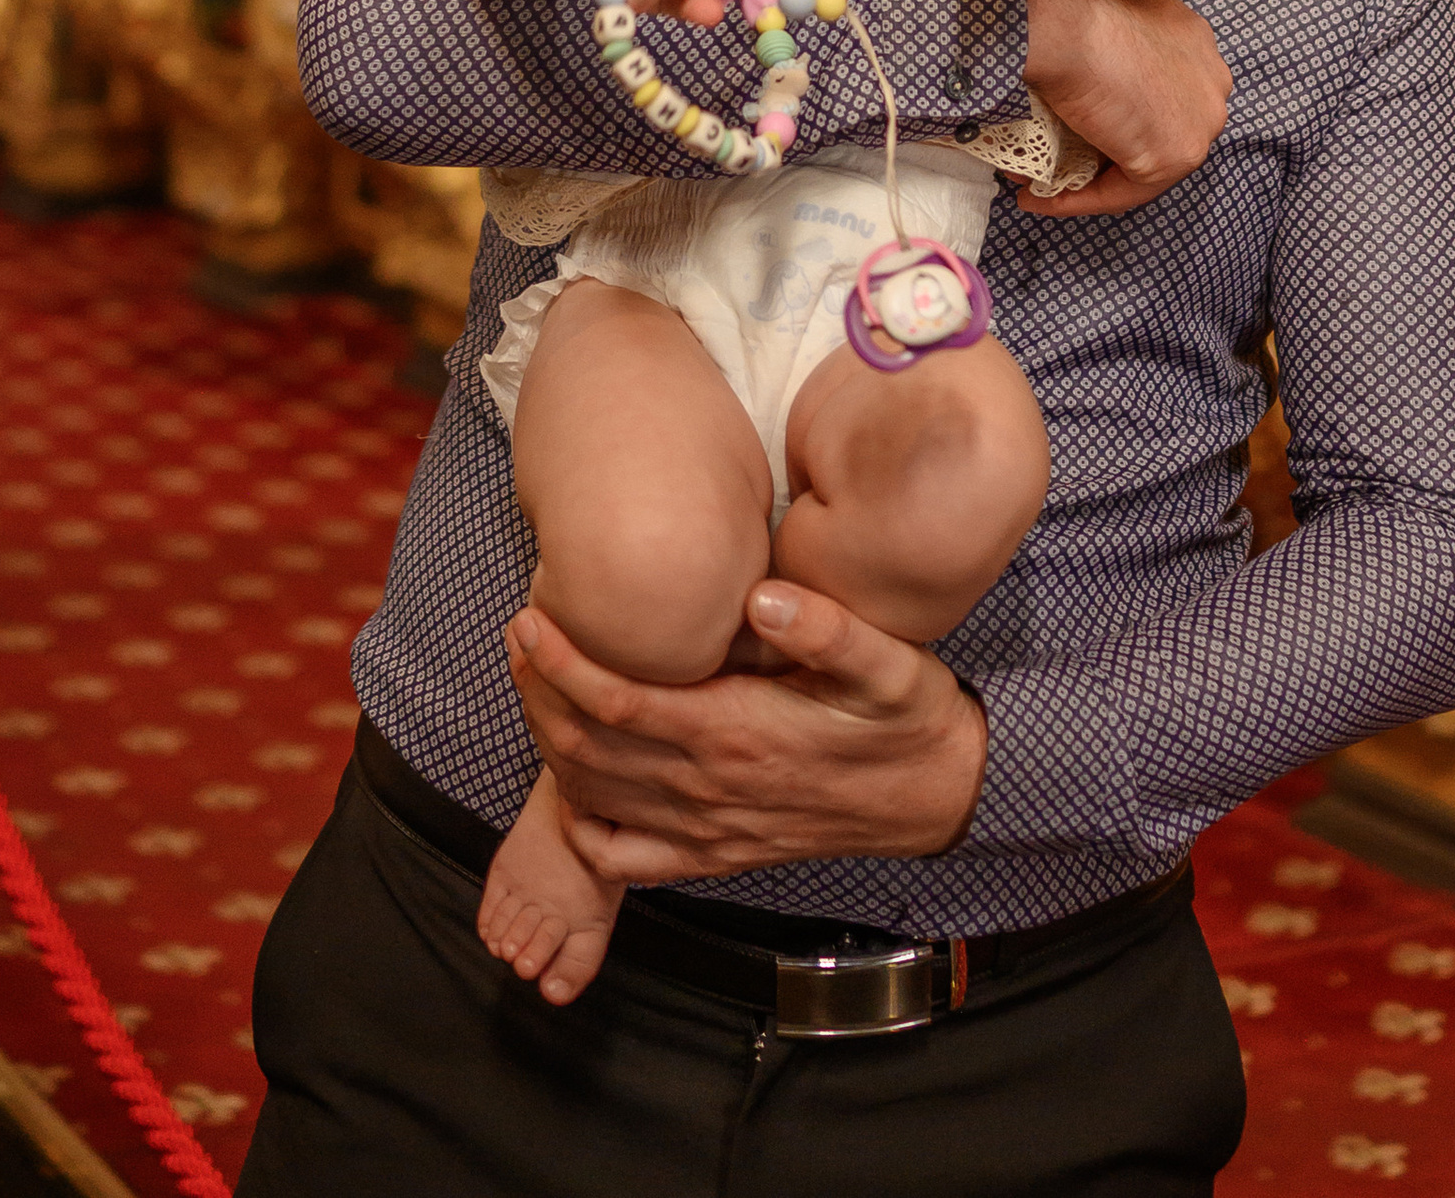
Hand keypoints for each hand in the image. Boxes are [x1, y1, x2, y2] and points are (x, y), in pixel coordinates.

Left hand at [506, 582, 986, 884]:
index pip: (619, 701)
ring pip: (595, 798)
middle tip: (518, 634)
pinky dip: (582, 825)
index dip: (563, 663)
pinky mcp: (714, 857)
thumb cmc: (907, 717)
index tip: (530, 618)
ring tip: (533, 686)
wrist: (936, 797)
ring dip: (550, 745)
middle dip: (539, 693)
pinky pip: (624, 859)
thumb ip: (827, 628)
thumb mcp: (887, 661)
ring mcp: (707, 832)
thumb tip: (763, 595)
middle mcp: (709, 789)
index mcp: (738, 733)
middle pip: (588, 749)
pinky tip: (572, 784)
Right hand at [1016, 0, 1229, 215]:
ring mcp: (1201, 120)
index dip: (1117, 114)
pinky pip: (1123, 191)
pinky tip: (1038, 198)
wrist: (1063, 17)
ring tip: (1037, 185)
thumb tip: (1073, 69)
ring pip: (1143, 164)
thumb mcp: (1101, 13)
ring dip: (1088, 178)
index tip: (1076, 121)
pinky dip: (1080, 199)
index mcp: (1195, 40)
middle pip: (1158, 129)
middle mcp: (1212, 80)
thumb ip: (1106, 43)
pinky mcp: (1175, 155)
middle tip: (1057, 157)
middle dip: (1108, 150)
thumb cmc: (1067, 1)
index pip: (1162, 93)